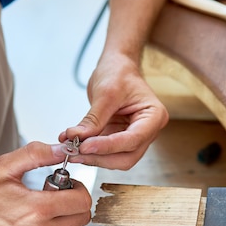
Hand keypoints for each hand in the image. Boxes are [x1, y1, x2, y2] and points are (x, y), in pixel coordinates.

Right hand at [0, 142, 91, 225]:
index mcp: (37, 208)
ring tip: (46, 216)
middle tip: (56, 199)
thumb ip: (35, 154)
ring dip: (68, 222)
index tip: (69, 187)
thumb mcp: (3, 169)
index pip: (82, 200)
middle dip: (74, 204)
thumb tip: (62, 150)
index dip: (79, 189)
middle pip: (83, 218)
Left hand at [60, 53, 167, 169]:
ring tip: (71, 150)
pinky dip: (91, 152)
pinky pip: (107, 152)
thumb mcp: (106, 92)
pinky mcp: (120, 138)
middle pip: (127, 157)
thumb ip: (93, 119)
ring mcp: (134, 136)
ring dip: (94, 157)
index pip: (132, 139)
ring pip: (116, 159)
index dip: (108, 146)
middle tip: (75, 153)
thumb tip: (77, 138)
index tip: (85, 146)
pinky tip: (75, 147)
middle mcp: (147, 130)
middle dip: (100, 157)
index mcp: (154, 116)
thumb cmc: (119, 72)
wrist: (117, 66)